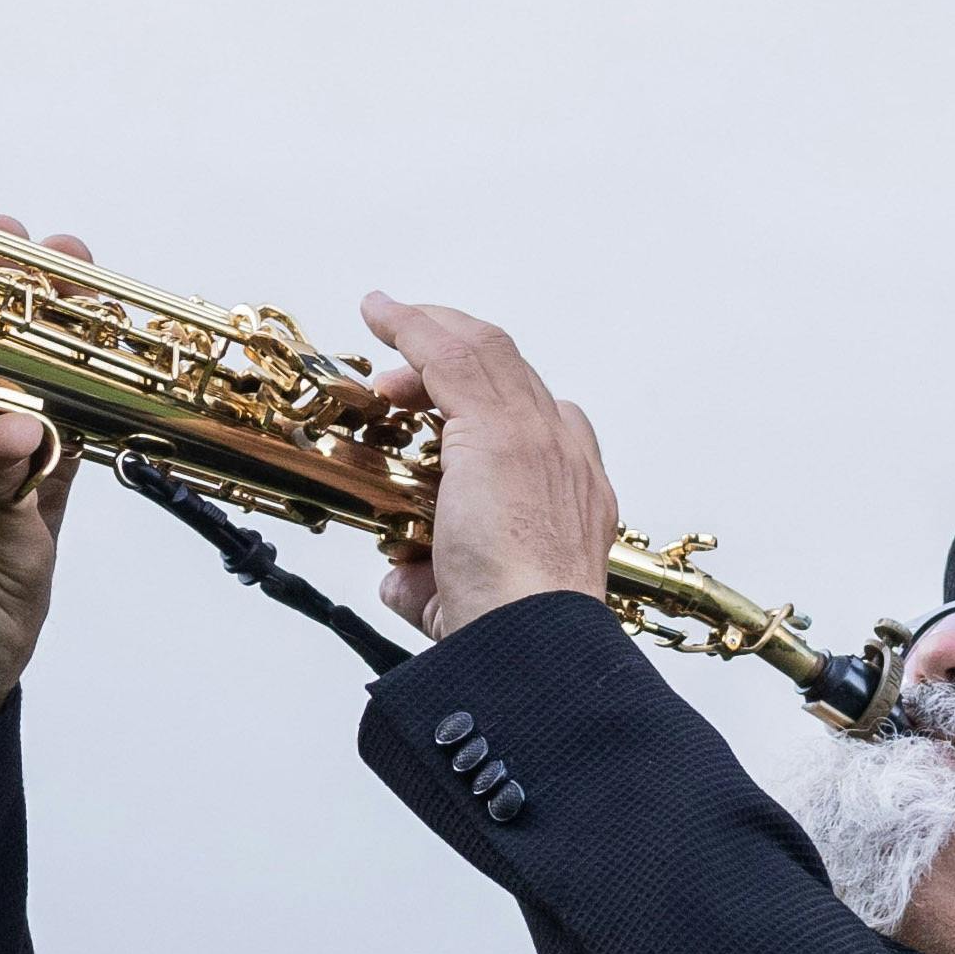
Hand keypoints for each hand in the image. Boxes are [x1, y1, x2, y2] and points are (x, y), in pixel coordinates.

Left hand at [356, 296, 621, 643]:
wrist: (533, 639)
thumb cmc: (510, 631)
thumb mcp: (462, 600)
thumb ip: (434, 580)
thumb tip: (401, 578)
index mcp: (574, 493)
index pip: (537, 419)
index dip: (484, 401)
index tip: (434, 406)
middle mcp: (566, 454)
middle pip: (510, 373)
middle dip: (454, 350)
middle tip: (407, 353)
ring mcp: (537, 436)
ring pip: (483, 353)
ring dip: (430, 328)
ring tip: (387, 315)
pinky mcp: (498, 430)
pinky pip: (450, 357)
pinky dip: (412, 327)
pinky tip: (380, 313)